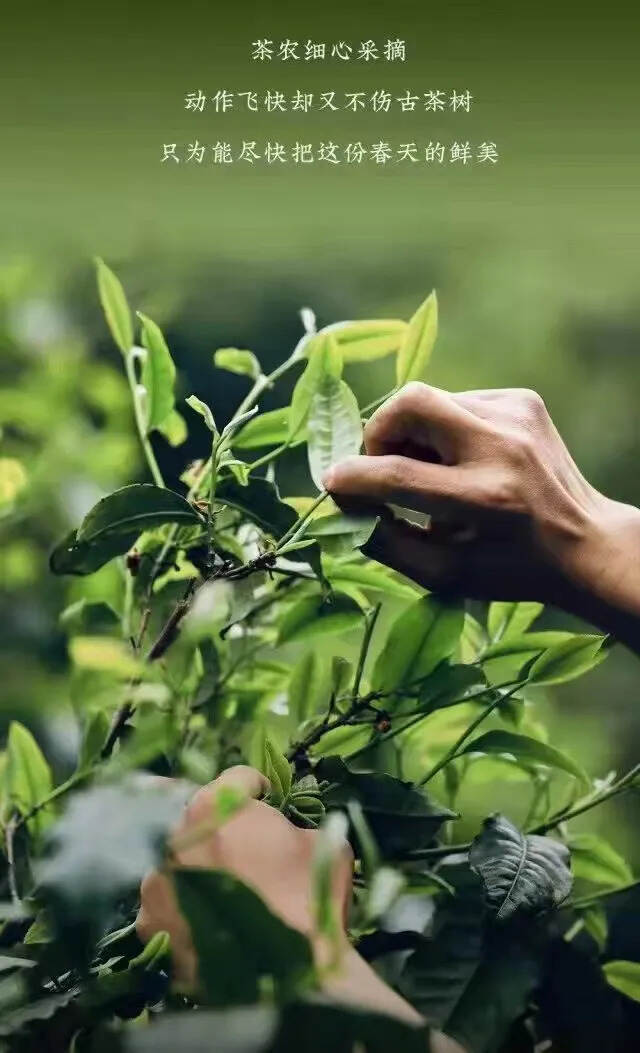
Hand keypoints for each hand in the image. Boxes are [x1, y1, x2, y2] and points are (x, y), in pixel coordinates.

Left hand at [136, 766, 423, 1028]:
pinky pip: (166, 902)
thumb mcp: (324, 843)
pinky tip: (208, 920)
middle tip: (241, 846)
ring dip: (195, 865)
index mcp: (217, 804)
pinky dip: (184, 905)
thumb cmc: (310, 898)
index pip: (236, 779)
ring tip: (220, 888)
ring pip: (175, 859)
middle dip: (217, 825)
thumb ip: (293, 826)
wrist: (291, 975)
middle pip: (195, 816)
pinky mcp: (149, 923)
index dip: (256, 789)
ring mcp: (155, 881)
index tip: (266, 800)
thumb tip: (282, 832)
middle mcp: (174, 835)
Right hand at [323, 383, 639, 650]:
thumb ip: (386, 541)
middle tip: (383, 466)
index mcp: (484, 500)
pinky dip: (444, 429)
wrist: (586, 544)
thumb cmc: (509, 568)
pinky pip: (457, 401)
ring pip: (431, 400)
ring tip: (431, 472)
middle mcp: (502, 449)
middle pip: (411, 402)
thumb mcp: (445, 575)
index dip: (354, 477)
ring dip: (414, 435)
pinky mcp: (524, 400)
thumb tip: (341, 504)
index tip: (332, 483)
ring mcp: (516, 416)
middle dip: (380, 432)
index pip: (398, 474)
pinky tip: (463, 460)